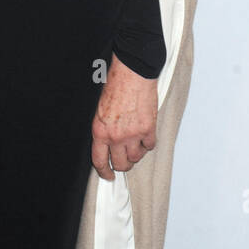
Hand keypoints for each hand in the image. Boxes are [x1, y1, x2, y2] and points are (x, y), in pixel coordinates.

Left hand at [91, 54, 157, 180]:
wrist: (132, 72)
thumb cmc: (115, 85)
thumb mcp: (100, 110)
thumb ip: (104, 130)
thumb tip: (108, 146)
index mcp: (99, 131)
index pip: (99, 161)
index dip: (104, 172)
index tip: (108, 176)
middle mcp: (115, 136)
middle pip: (120, 164)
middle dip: (123, 164)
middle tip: (125, 158)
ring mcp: (132, 134)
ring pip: (136, 157)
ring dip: (136, 152)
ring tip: (135, 141)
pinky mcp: (148, 129)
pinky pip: (149, 146)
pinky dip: (148, 142)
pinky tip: (145, 133)